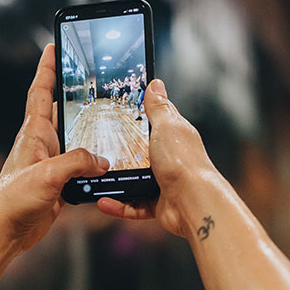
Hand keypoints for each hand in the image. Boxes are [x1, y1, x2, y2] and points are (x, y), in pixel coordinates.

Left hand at [0, 44, 108, 252]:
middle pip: (62, 111)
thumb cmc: (12, 199)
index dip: (47, 68)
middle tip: (95, 81)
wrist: (3, 231)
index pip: (40, 91)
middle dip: (76, 95)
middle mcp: (42, 143)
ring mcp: (51, 163)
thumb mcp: (46, 175)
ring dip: (90, 131)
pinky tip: (107, 165)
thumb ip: (77, 163)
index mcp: (34, 133)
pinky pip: (80, 166)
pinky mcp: (58, 183)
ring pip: (75, 139)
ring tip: (111, 120)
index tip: (53, 46)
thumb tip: (102, 161)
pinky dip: (94, 164)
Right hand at [97, 79, 216, 237]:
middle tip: (99, 147)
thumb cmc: (184, 163)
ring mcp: (163, 182)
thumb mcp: (167, 125)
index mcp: (173, 136)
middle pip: (140, 151)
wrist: (192, 202)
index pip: (153, 121)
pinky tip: (105, 201)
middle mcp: (169, 158)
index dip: (136, 115)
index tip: (115, 112)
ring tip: (97, 177)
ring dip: (114, 181)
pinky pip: (132, 205)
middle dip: (120, 152)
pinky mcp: (157, 203)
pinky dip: (118, 205)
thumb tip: (155, 84)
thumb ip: (158, 107)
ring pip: (133, 180)